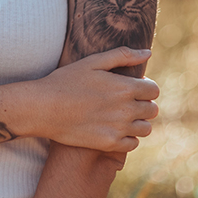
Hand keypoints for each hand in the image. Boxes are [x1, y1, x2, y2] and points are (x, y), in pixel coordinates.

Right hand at [31, 47, 159, 151]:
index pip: (154, 90)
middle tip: (126, 103)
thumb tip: (148, 53)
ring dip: (138, 122)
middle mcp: (126, 109)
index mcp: (125, 87)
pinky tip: (115, 129)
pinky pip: (132, 144)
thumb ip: (123, 55)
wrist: (43, 108)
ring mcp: (118, 128)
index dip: (146, 88)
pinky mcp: (108, 144)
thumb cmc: (66, 81)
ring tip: (122, 117)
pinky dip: (128, 138)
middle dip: (143, 105)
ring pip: (145, 129)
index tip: (133, 89)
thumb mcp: (93, 62)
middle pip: (152, 110)